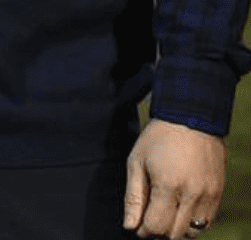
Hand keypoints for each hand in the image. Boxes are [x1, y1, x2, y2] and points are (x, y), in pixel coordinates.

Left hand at [124, 119, 224, 238]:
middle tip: (149, 220)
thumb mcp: (136, 162)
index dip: (144, 232)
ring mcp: (208, 195)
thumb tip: (130, 226)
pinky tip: (180, 209)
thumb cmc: (158, 138)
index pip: (157, 227)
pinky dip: (192, 223)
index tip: (137, 227)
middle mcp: (192, 195)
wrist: (191, 118)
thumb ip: (133, 197)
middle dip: (158, 232)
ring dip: (176, 229)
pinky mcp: (218, 193)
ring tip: (165, 213)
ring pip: (192, 232)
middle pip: (174, 234)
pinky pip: (207, 221)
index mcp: (168, 186)